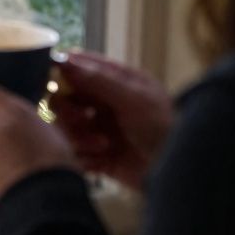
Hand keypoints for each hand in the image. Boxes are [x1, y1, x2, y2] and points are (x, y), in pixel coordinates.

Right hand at [49, 51, 172, 189]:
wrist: (180, 174)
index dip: (64, 70)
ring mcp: (100, 128)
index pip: (80, 66)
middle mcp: (105, 103)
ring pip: (65, 126)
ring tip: (101, 144)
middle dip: (70, 110)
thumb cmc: (165, 129)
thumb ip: (99, 80)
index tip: (54, 79)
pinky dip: (82, 156)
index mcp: (117, 82)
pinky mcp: (97, 155)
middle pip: (64, 97)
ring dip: (78, 136)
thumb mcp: (135, 100)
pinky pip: (73, 151)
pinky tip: (99, 160)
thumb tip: (64, 60)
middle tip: (84, 118)